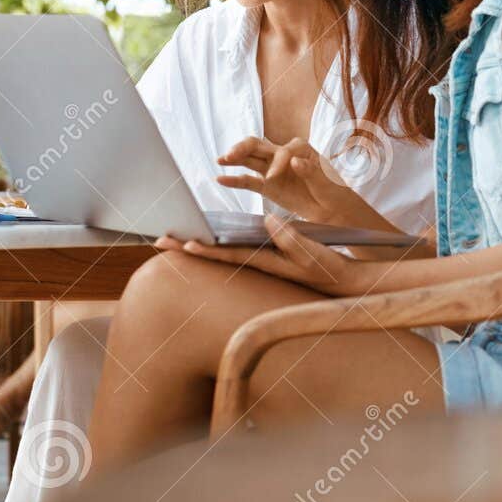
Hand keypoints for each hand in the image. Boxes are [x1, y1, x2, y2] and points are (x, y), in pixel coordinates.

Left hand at [156, 217, 370, 296]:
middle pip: (216, 254)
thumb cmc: (328, 268)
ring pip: (222, 252)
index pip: (229, 255)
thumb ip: (290, 237)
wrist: (342, 282)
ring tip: (172, 238)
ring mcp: (261, 260)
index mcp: (265, 261)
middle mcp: (257, 262)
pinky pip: (236, 249)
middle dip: (187, 247)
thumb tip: (267, 219)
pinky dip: (217, 244)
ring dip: (197, 245)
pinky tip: (207, 240)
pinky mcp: (269, 256)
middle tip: (158, 241)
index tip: (184, 244)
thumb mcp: (311, 253)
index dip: (207, 250)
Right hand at [216, 136, 381, 227]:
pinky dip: (235, 180)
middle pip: (259, 145)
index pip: (283, 151)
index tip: (273, 178)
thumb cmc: (334, 194)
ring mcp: (273, 170)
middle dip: (244, 147)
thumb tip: (294, 160)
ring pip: (250, 158)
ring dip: (235, 157)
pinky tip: (221, 179)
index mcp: (301, 150)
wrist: (334, 211)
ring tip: (221, 160)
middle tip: (231, 155)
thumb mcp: (327, 184)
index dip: (276, 162)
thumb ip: (311, 172)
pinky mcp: (268, 186)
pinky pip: (249, 181)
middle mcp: (284, 155)